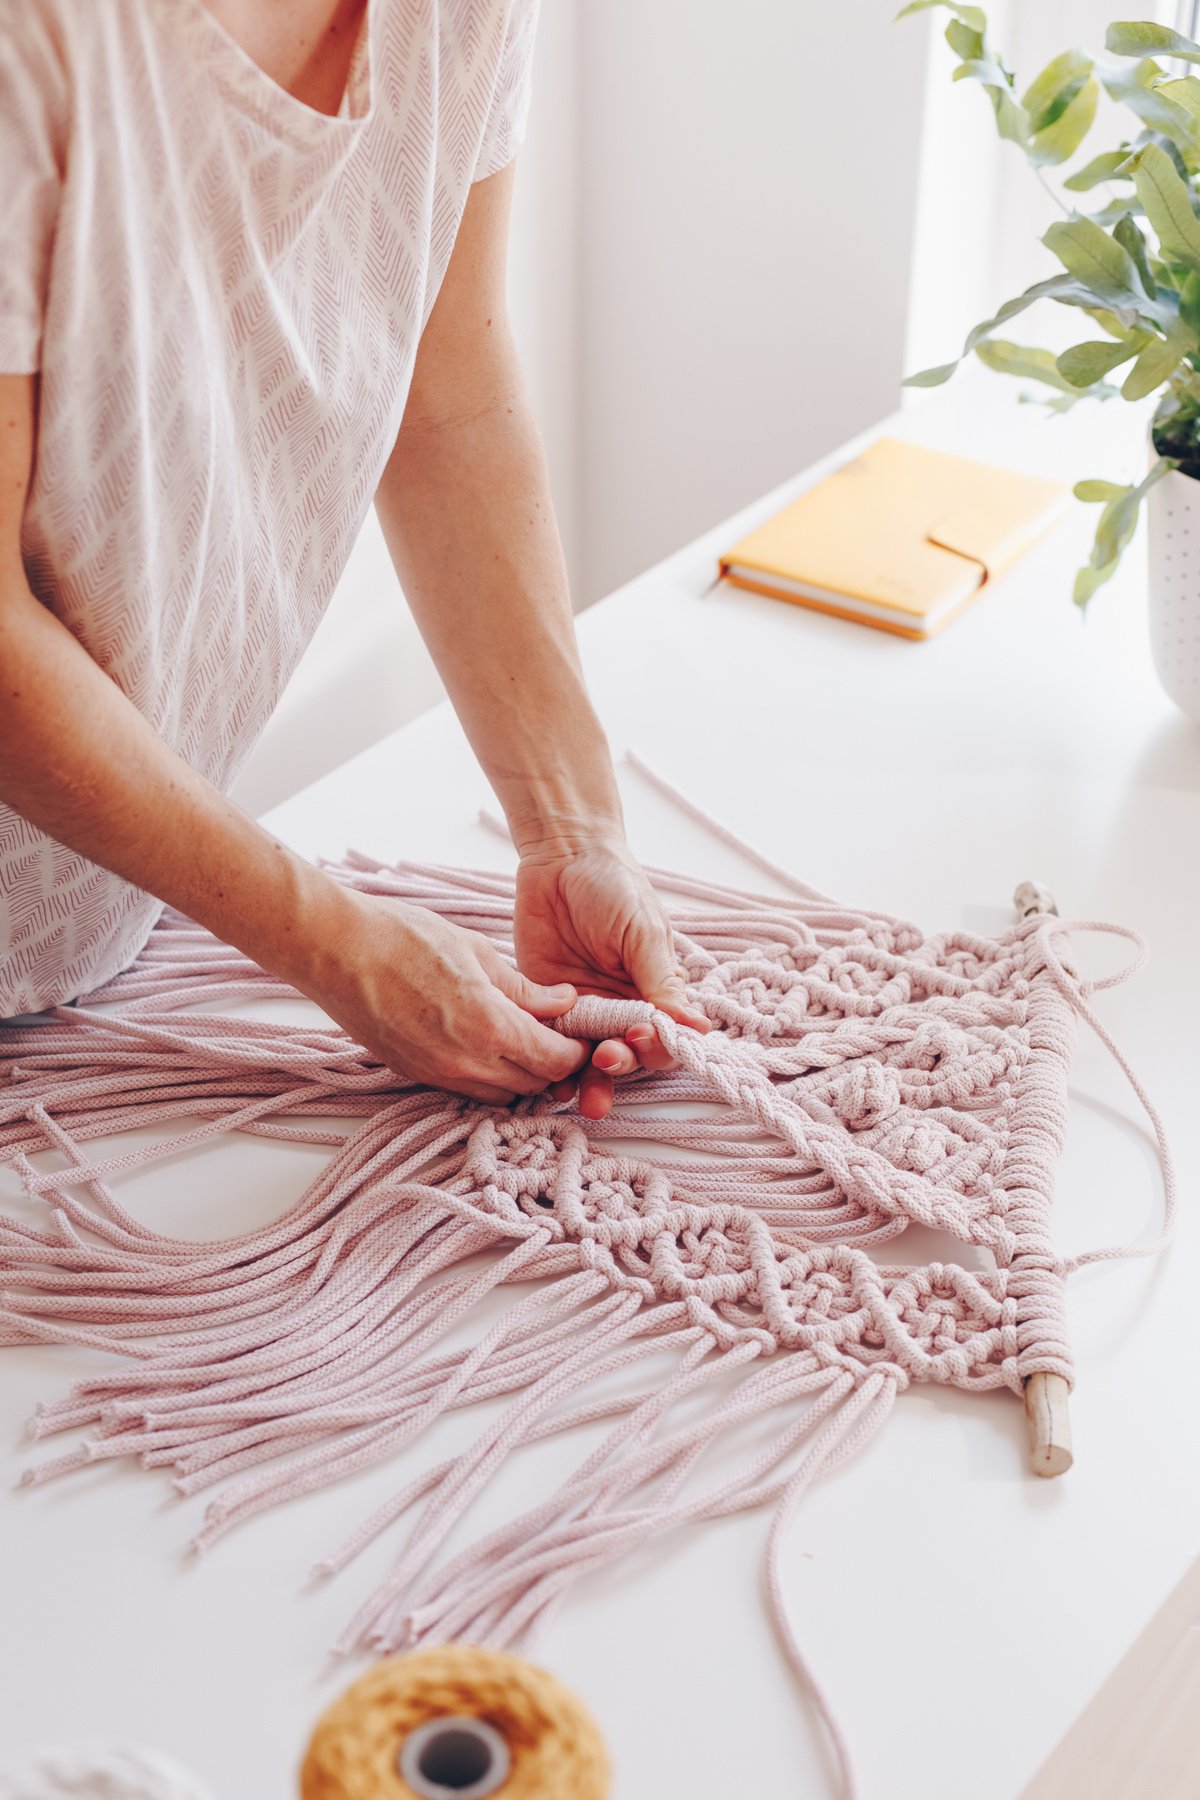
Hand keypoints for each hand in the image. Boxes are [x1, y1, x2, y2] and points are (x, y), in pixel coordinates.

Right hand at [294, 885, 588, 1103]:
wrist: (335, 950)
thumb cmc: (403, 938)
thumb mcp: (477, 951)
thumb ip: (524, 987)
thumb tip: (563, 1002)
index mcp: (490, 1026)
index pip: (555, 1061)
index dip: (576, 1050)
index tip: (581, 1033)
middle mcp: (466, 1062)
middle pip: (534, 1085)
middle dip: (553, 1065)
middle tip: (559, 1036)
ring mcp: (437, 1074)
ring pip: (502, 1096)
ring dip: (521, 1076)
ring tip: (524, 1041)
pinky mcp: (415, 1075)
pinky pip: (467, 1090)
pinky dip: (487, 1077)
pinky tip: (487, 1046)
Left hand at [513, 836, 709, 1119]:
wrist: (561, 856)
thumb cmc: (614, 885)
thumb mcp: (642, 931)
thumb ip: (660, 981)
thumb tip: (695, 1028)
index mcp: (653, 991)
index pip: (665, 1037)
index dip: (657, 1046)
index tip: (642, 1035)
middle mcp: (620, 1006)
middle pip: (627, 1054)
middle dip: (620, 1066)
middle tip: (606, 1058)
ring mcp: (582, 1008)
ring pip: (589, 1060)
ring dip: (589, 1082)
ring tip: (581, 1096)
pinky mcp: (546, 1004)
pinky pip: (550, 1043)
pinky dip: (551, 1066)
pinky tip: (549, 1083)